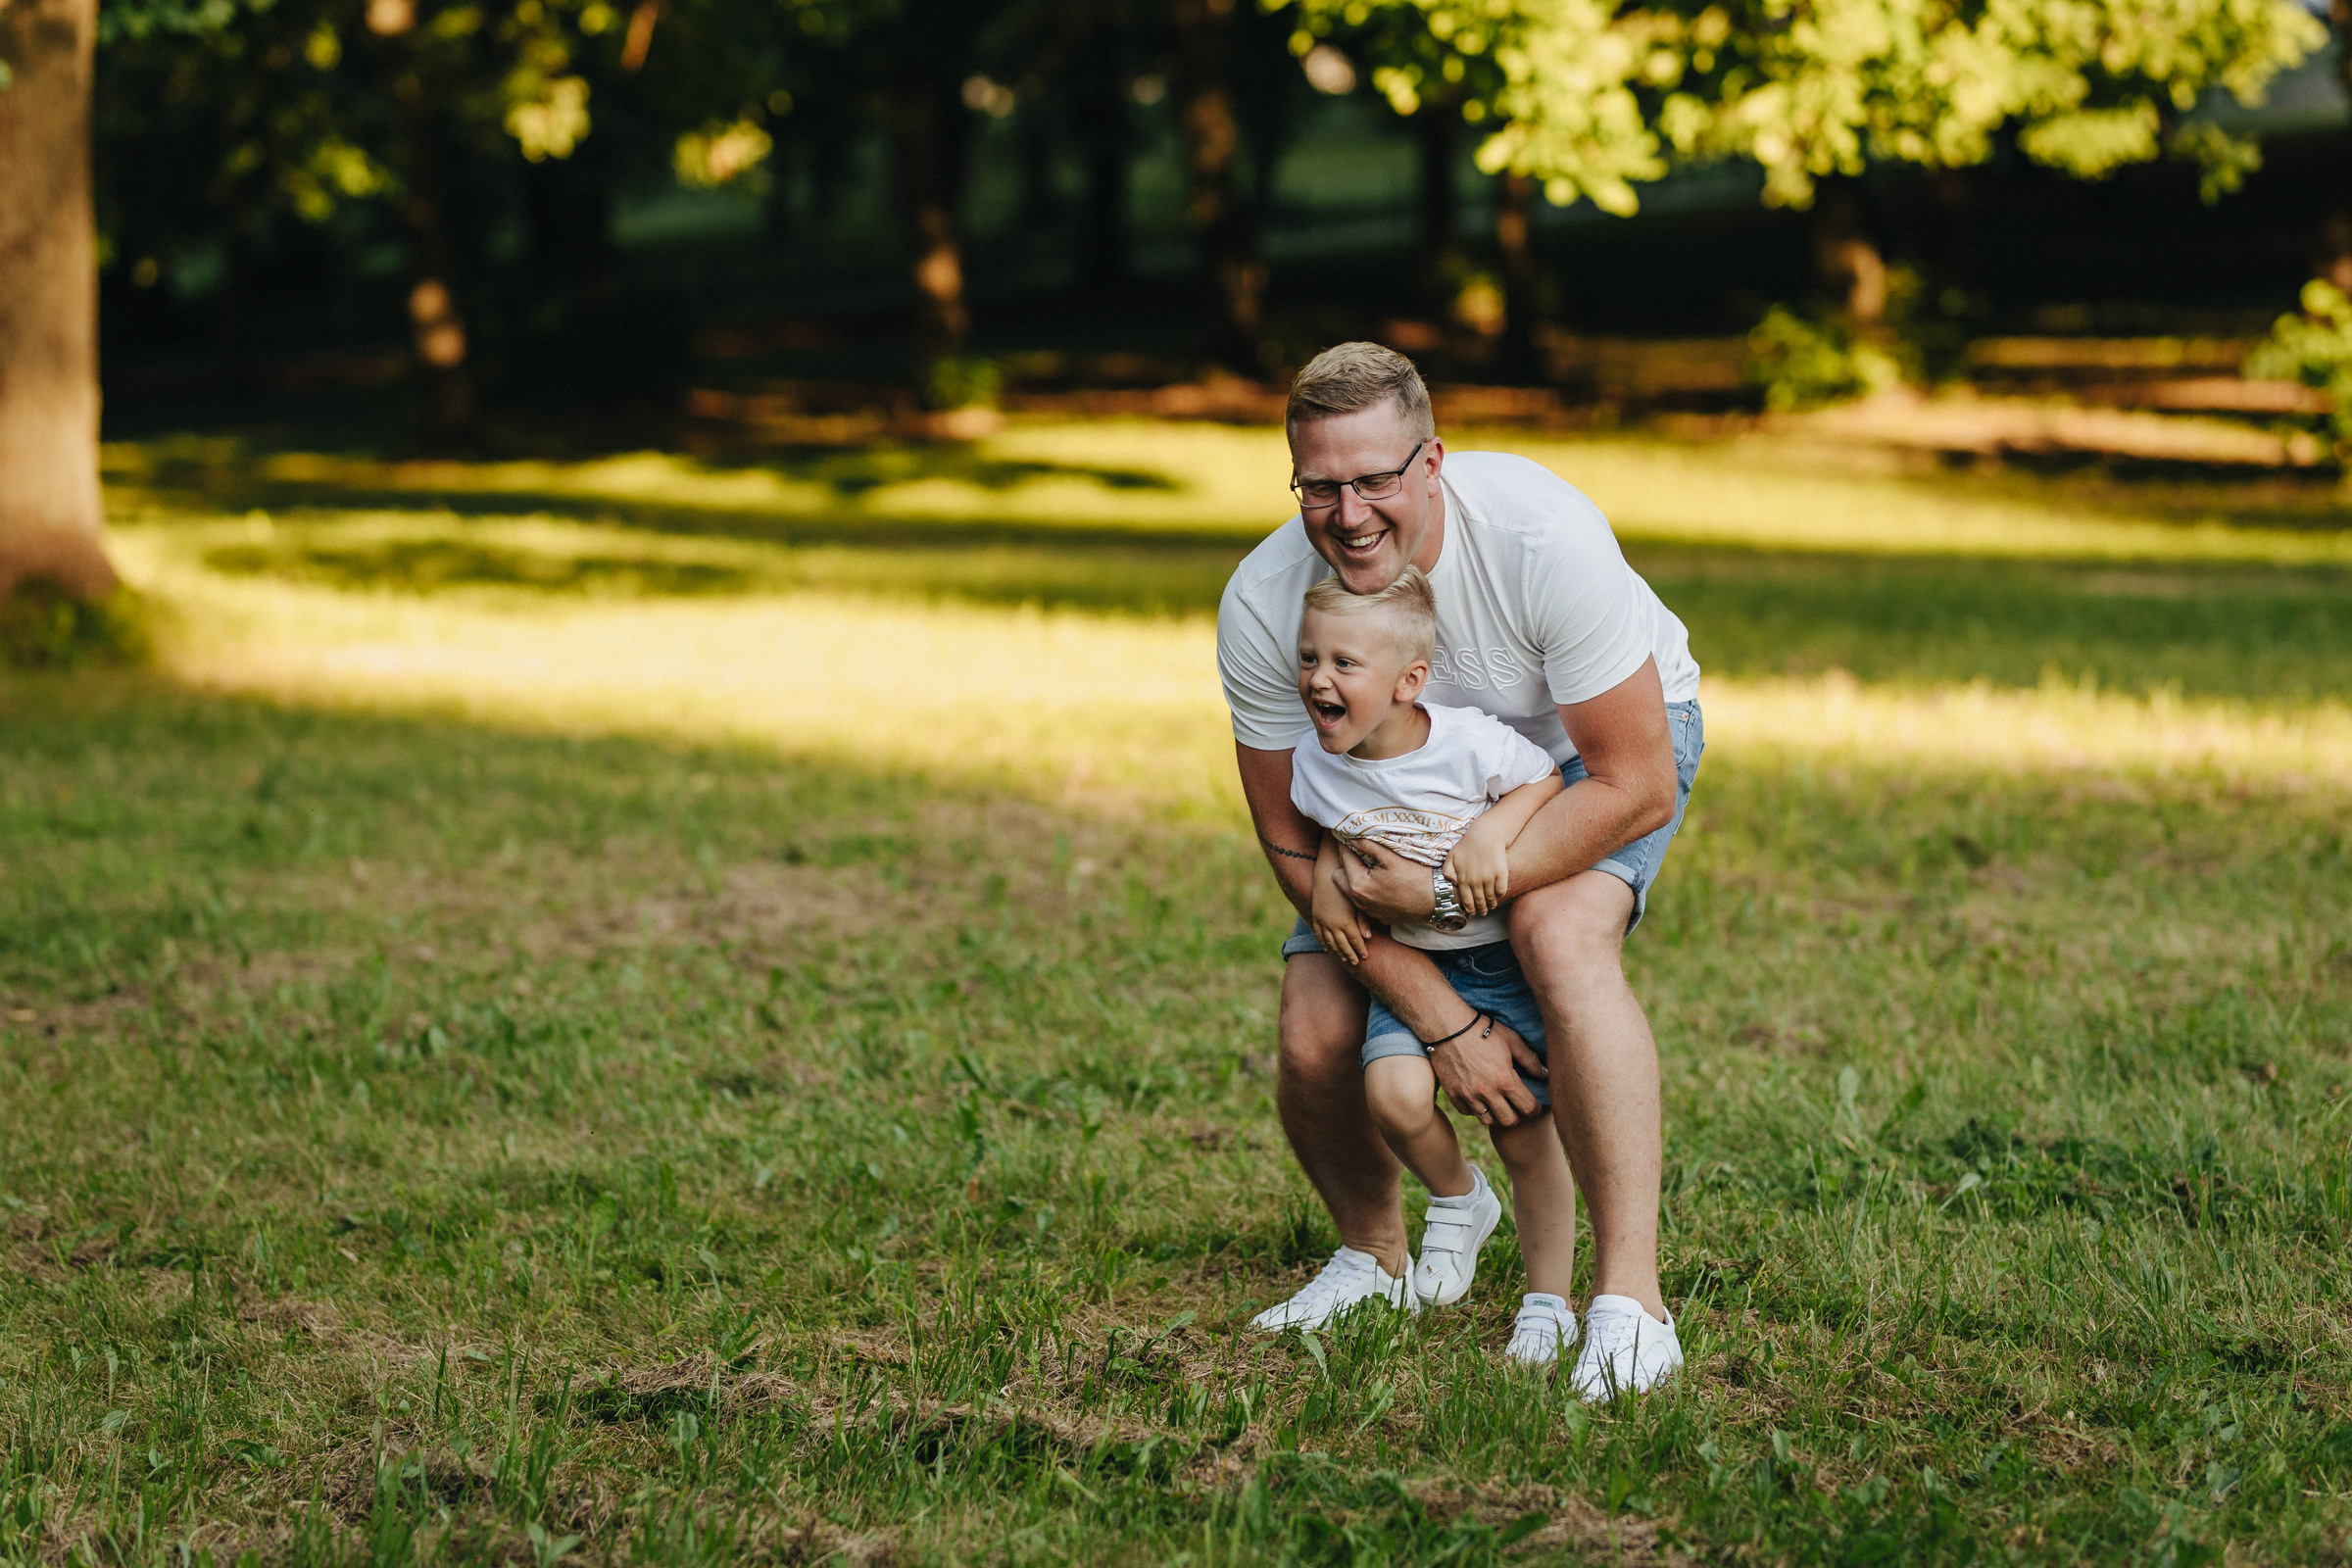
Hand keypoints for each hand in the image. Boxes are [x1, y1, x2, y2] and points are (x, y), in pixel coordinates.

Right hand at [1310, 856, 1373, 965]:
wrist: (1327, 875)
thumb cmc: (1347, 887)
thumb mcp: (1357, 902)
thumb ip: (1363, 920)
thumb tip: (1368, 937)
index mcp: (1345, 921)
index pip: (1355, 941)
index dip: (1360, 950)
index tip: (1366, 956)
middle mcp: (1333, 924)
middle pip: (1342, 945)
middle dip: (1350, 954)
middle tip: (1356, 962)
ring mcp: (1323, 922)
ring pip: (1330, 942)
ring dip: (1337, 952)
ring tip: (1344, 959)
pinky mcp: (1316, 917)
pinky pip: (1319, 934)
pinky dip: (1324, 943)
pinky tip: (1328, 948)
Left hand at [1331, 839, 1437, 927]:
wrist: (1437, 900)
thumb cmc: (1417, 878)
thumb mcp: (1392, 857)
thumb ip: (1368, 846)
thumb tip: (1353, 837)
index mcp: (1358, 885)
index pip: (1344, 857)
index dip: (1345, 843)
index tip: (1346, 834)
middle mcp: (1359, 901)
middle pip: (1339, 876)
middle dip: (1346, 863)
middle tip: (1358, 852)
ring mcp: (1369, 911)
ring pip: (1350, 890)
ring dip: (1354, 877)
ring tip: (1369, 866)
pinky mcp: (1379, 916)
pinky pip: (1364, 901)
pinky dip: (1367, 891)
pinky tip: (1380, 882)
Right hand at [1427, 1014, 1545, 1127]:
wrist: (1448, 1026)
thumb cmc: (1482, 1030)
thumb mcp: (1512, 1040)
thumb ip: (1530, 1060)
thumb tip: (1545, 1074)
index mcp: (1505, 1079)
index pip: (1528, 1107)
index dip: (1535, 1109)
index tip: (1534, 1106)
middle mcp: (1487, 1092)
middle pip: (1509, 1120)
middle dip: (1517, 1116)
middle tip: (1516, 1107)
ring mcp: (1468, 1095)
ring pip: (1487, 1120)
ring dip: (1495, 1115)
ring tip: (1497, 1104)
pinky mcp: (1453, 1094)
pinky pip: (1468, 1112)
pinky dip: (1475, 1109)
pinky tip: (1479, 1098)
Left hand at [1441, 826, 1510, 918]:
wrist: (1486, 835)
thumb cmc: (1468, 845)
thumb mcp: (1451, 857)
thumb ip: (1448, 872)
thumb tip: (1454, 884)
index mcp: (1463, 879)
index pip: (1466, 900)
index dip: (1470, 909)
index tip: (1472, 912)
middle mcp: (1476, 881)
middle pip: (1479, 902)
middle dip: (1481, 910)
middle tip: (1483, 912)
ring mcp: (1489, 878)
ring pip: (1491, 898)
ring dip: (1491, 904)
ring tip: (1492, 906)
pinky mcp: (1501, 874)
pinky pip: (1501, 890)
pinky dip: (1500, 895)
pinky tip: (1498, 895)